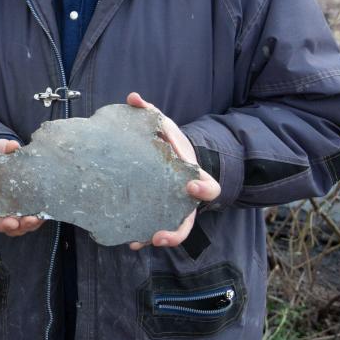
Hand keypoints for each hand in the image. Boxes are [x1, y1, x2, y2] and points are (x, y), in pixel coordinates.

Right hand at [0, 139, 44, 236]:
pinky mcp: (31, 203)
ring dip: (35, 222)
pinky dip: (42, 213)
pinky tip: (49, 207)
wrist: (3, 153)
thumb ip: (4, 150)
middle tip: (31, 220)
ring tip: (42, 216)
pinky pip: (36, 213)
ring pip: (27, 223)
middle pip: (15, 226)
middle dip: (24, 225)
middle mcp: (5, 210)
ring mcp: (19, 208)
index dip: (4, 224)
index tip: (11, 222)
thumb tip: (13, 145)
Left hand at [125, 92, 220, 250]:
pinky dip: (144, 236)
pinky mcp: (160, 214)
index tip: (191, 187)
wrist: (168, 158)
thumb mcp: (163, 125)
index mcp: (193, 175)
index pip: (208, 187)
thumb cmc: (168, 142)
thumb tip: (132, 97)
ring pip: (173, 230)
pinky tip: (130, 241)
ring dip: (159, 239)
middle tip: (159, 236)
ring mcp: (175, 209)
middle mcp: (187, 198)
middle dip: (177, 231)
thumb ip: (150, 112)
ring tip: (141, 242)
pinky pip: (154, 229)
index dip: (204, 190)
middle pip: (189, 221)